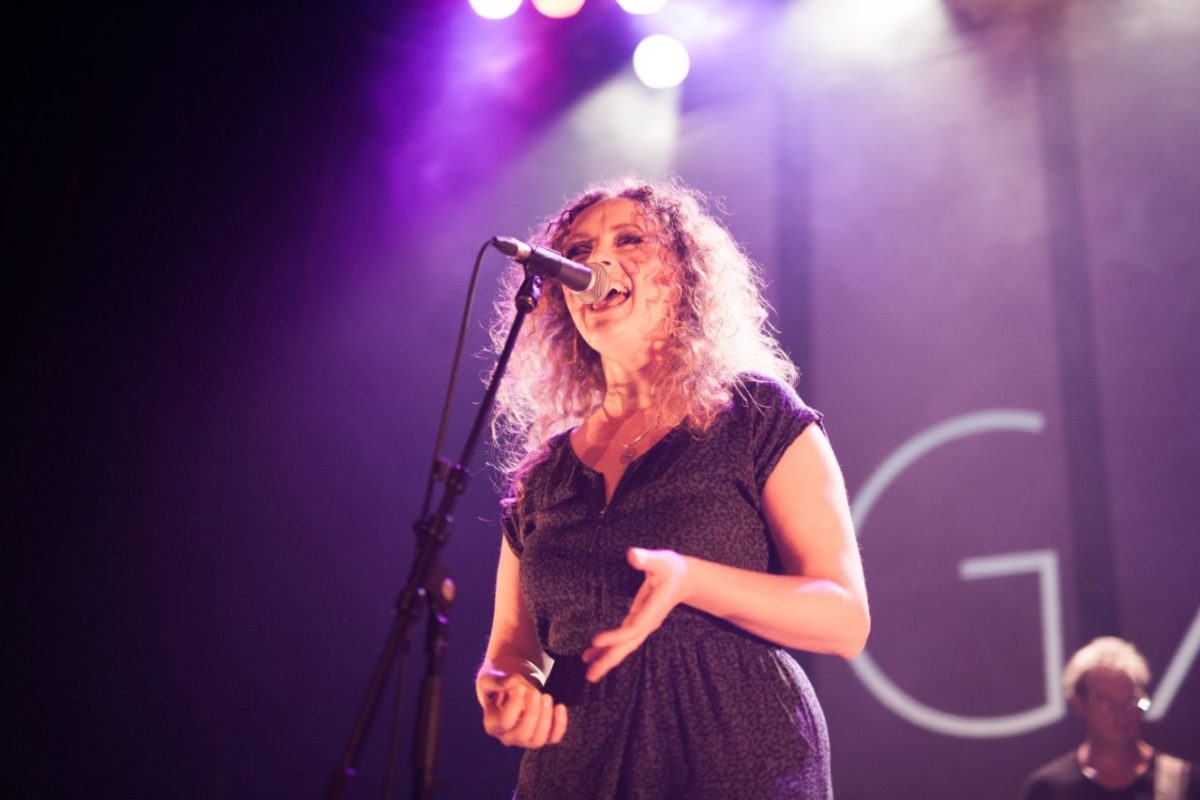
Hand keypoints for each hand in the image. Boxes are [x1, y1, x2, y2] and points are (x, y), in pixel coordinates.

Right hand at [478, 669, 568, 747]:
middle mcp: (507, 737)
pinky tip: (560, 706)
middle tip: (536, 692)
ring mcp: (525, 739)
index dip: (515, 705)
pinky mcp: (541, 736)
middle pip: (522, 735)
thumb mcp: (490, 679)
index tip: (520, 688)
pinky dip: (559, 724)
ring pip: (537, 740)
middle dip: (532, 712)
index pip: (504, 723)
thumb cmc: (497, 686)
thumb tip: (514, 683)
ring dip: (546, 718)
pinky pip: (553, 738)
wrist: (509, 690)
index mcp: (492, 725)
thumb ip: (498, 681)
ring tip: (546, 697)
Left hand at [582, 547, 690, 682]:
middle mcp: (648, 622)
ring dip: (607, 658)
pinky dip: (609, 647)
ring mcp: (644, 625)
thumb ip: (646, 558)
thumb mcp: (661, 560)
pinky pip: (624, 639)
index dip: (616, 636)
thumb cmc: (672, 568)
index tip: (596, 640)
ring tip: (590, 670)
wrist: (686, 579)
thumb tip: (632, 555)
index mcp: (653, 609)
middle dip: (610, 659)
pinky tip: (593, 652)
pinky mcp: (640, 623)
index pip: (633, 627)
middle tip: (591, 675)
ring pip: (625, 646)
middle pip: (628, 645)